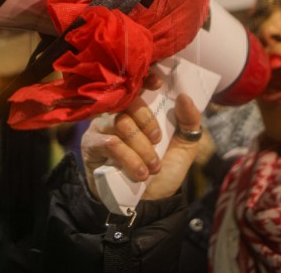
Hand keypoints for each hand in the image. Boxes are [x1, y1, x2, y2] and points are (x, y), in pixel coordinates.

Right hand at [81, 73, 203, 201]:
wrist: (147, 202)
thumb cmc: (163, 169)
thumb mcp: (184, 146)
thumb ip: (189, 121)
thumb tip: (184, 96)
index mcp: (140, 107)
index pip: (137, 83)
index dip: (145, 78)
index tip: (158, 84)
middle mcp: (118, 111)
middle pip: (128, 101)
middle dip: (148, 122)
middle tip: (158, 143)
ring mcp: (102, 126)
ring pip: (120, 122)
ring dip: (141, 147)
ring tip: (152, 167)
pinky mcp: (91, 144)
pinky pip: (109, 142)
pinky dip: (129, 158)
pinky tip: (139, 173)